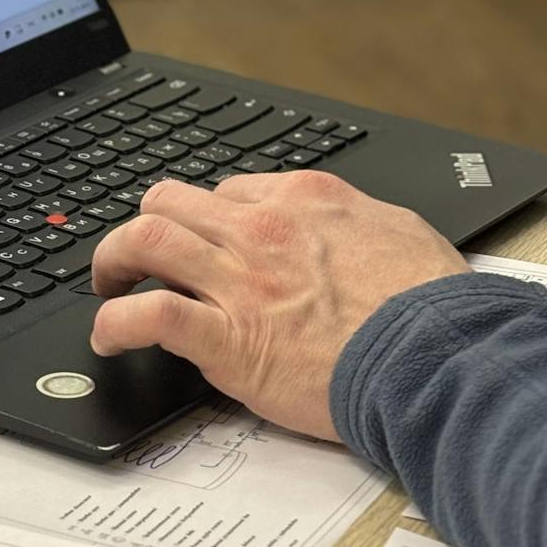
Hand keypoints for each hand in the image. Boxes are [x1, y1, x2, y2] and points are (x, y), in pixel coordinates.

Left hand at [89, 170, 468, 439]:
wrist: (440, 354)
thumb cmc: (433, 307)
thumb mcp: (400, 234)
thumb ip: (356, 227)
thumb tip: (346, 233)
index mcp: (305, 200)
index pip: (228, 193)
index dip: (206, 220)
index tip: (202, 245)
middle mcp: (263, 229)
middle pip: (170, 201)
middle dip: (145, 227)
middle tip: (136, 259)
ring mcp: (240, 279)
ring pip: (144, 239)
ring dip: (111, 261)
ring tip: (106, 287)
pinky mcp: (227, 337)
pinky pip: (147, 316)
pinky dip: (113, 324)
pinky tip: (108, 338)